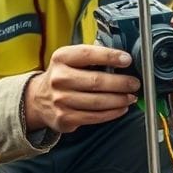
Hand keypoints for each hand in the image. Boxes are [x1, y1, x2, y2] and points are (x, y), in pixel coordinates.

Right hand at [25, 45, 139, 132]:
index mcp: (61, 58)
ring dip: (120, 100)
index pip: (88, 55)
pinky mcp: (65, 118)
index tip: (127, 59)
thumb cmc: (62, 76)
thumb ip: (92, 57)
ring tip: (131, 96)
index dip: (110, 57)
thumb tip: (123, 60)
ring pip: (98, 102)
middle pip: (96, 81)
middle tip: (134, 83)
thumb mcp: (70, 59)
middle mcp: (59, 78)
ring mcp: (61, 100)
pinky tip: (121, 108)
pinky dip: (112, 113)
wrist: (38, 99)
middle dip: (121, 83)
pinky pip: (95, 117)